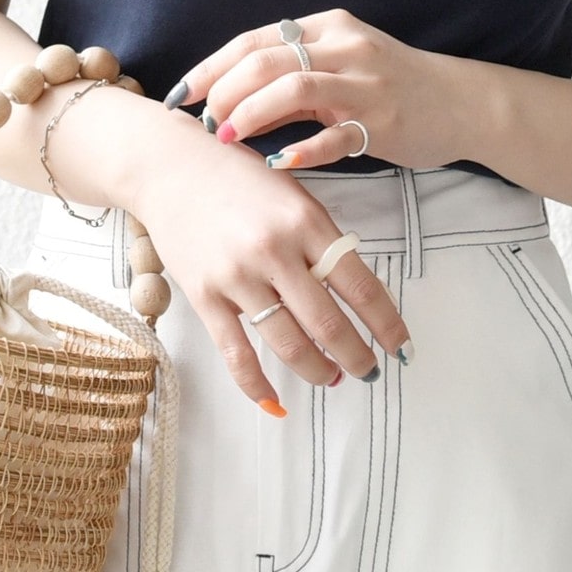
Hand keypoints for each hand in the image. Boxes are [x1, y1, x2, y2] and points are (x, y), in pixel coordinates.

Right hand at [128, 109, 411, 411]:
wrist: (171, 168)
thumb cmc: (238, 179)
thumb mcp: (292, 195)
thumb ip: (321, 240)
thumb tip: (353, 293)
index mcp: (306, 222)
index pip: (360, 285)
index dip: (386, 324)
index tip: (399, 346)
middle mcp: (274, 250)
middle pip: (328, 322)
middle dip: (356, 356)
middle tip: (369, 370)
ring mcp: (237, 276)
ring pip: (289, 343)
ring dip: (318, 370)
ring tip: (332, 377)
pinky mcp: (204, 296)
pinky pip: (237, 354)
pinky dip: (259, 386)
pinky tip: (276, 402)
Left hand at [168, 8, 466, 170]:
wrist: (462, 103)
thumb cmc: (392, 86)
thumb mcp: (341, 66)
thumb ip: (291, 78)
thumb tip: (229, 101)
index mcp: (326, 27)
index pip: (253, 41)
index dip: (211, 67)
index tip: (181, 95)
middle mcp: (344, 47)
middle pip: (265, 60)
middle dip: (223, 92)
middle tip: (203, 123)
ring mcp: (365, 83)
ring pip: (293, 86)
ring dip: (250, 113)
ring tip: (227, 138)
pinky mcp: (384, 120)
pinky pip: (335, 135)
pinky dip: (301, 148)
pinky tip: (278, 162)